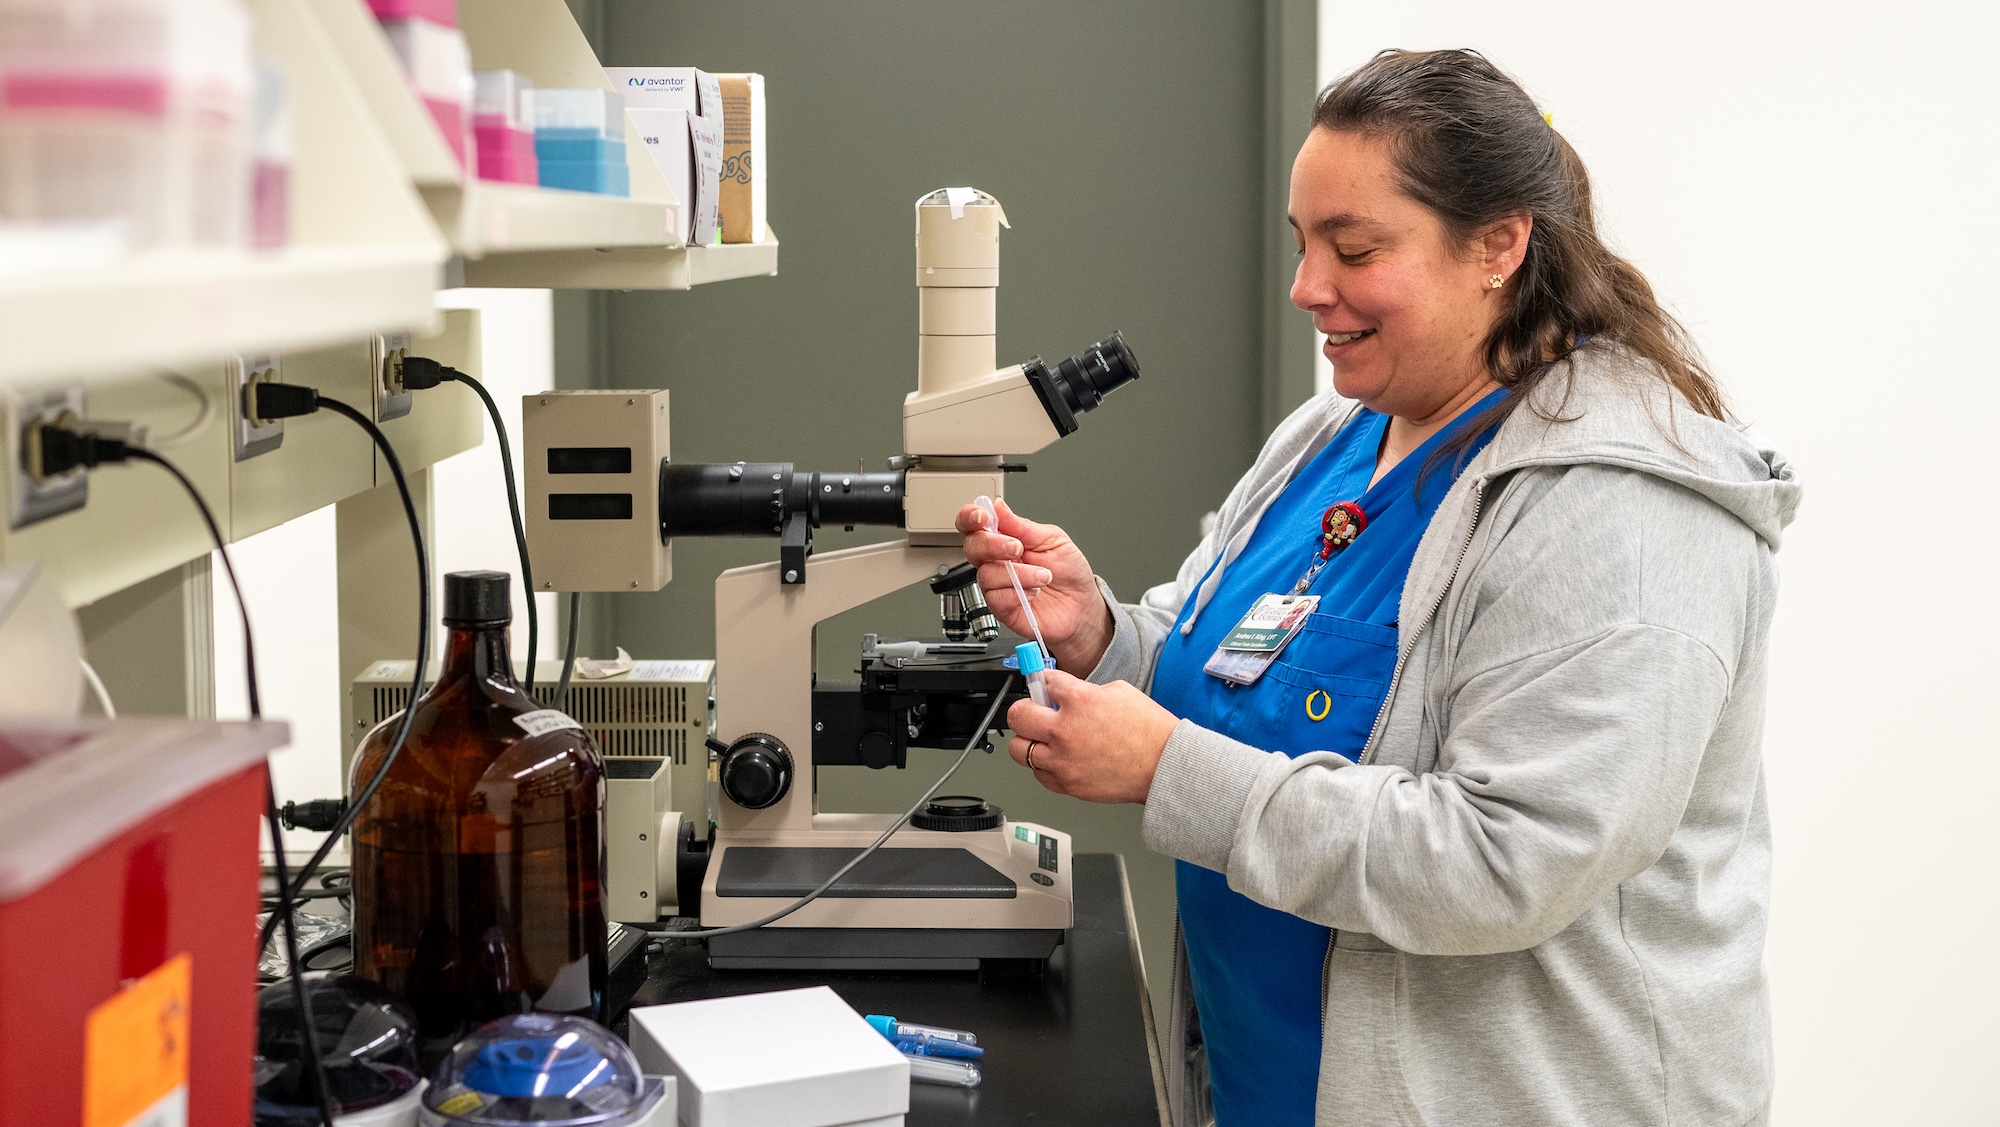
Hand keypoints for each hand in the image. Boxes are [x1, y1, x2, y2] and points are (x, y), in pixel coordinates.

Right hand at [956, 498, 1113, 673]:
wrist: (1082, 604)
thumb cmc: (1069, 572)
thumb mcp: (1053, 540)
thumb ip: (1023, 526)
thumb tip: (999, 507)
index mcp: (1005, 539)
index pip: (974, 525)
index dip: (969, 517)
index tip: (983, 517)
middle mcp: (997, 562)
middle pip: (972, 548)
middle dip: (992, 545)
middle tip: (1017, 548)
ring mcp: (998, 585)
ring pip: (986, 575)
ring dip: (1019, 574)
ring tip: (1043, 576)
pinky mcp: (1002, 608)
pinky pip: (996, 599)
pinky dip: (1018, 594)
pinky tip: (1034, 592)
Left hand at [1006, 670, 1176, 803]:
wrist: (1164, 765)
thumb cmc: (1148, 731)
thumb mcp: (1118, 691)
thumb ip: (1083, 690)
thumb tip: (1064, 692)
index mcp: (1078, 700)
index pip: (1041, 682)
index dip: (1043, 682)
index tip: (1043, 685)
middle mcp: (1065, 731)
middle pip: (1017, 715)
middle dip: (1024, 709)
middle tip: (1033, 711)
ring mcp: (1063, 760)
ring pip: (1018, 749)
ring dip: (1028, 740)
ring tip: (1042, 738)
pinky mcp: (1067, 784)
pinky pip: (1037, 774)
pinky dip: (1043, 765)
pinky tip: (1057, 758)